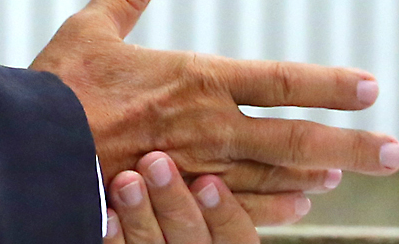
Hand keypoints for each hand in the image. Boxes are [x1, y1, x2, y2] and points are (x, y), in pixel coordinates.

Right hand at [32, 0, 398, 201]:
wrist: (28, 157)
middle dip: (351, 146)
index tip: (372, 87)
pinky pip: (235, 213)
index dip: (330, 85)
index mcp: (197, 81)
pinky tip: (292, 208)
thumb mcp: (91, 28)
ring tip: (342, 176)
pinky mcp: (173, 206)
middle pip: (296, 141)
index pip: (281, 81)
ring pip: (271, 180)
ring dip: (311, 177)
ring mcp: (196, 174)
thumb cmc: (56, 89)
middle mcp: (209, 130)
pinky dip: (268, 211)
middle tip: (396, 153)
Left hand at [105, 153, 270, 241]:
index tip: (209, 181)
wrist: (141, 216)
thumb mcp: (216, 177)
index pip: (237, 237)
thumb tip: (289, 167)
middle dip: (175, 203)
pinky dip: (114, 233)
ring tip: (127, 179)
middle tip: (157, 162)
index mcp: (221, 234)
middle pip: (193, 239)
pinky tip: (108, 211)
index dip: (226, 213)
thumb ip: (243, 171)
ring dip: (140, 212)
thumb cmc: (182, 192)